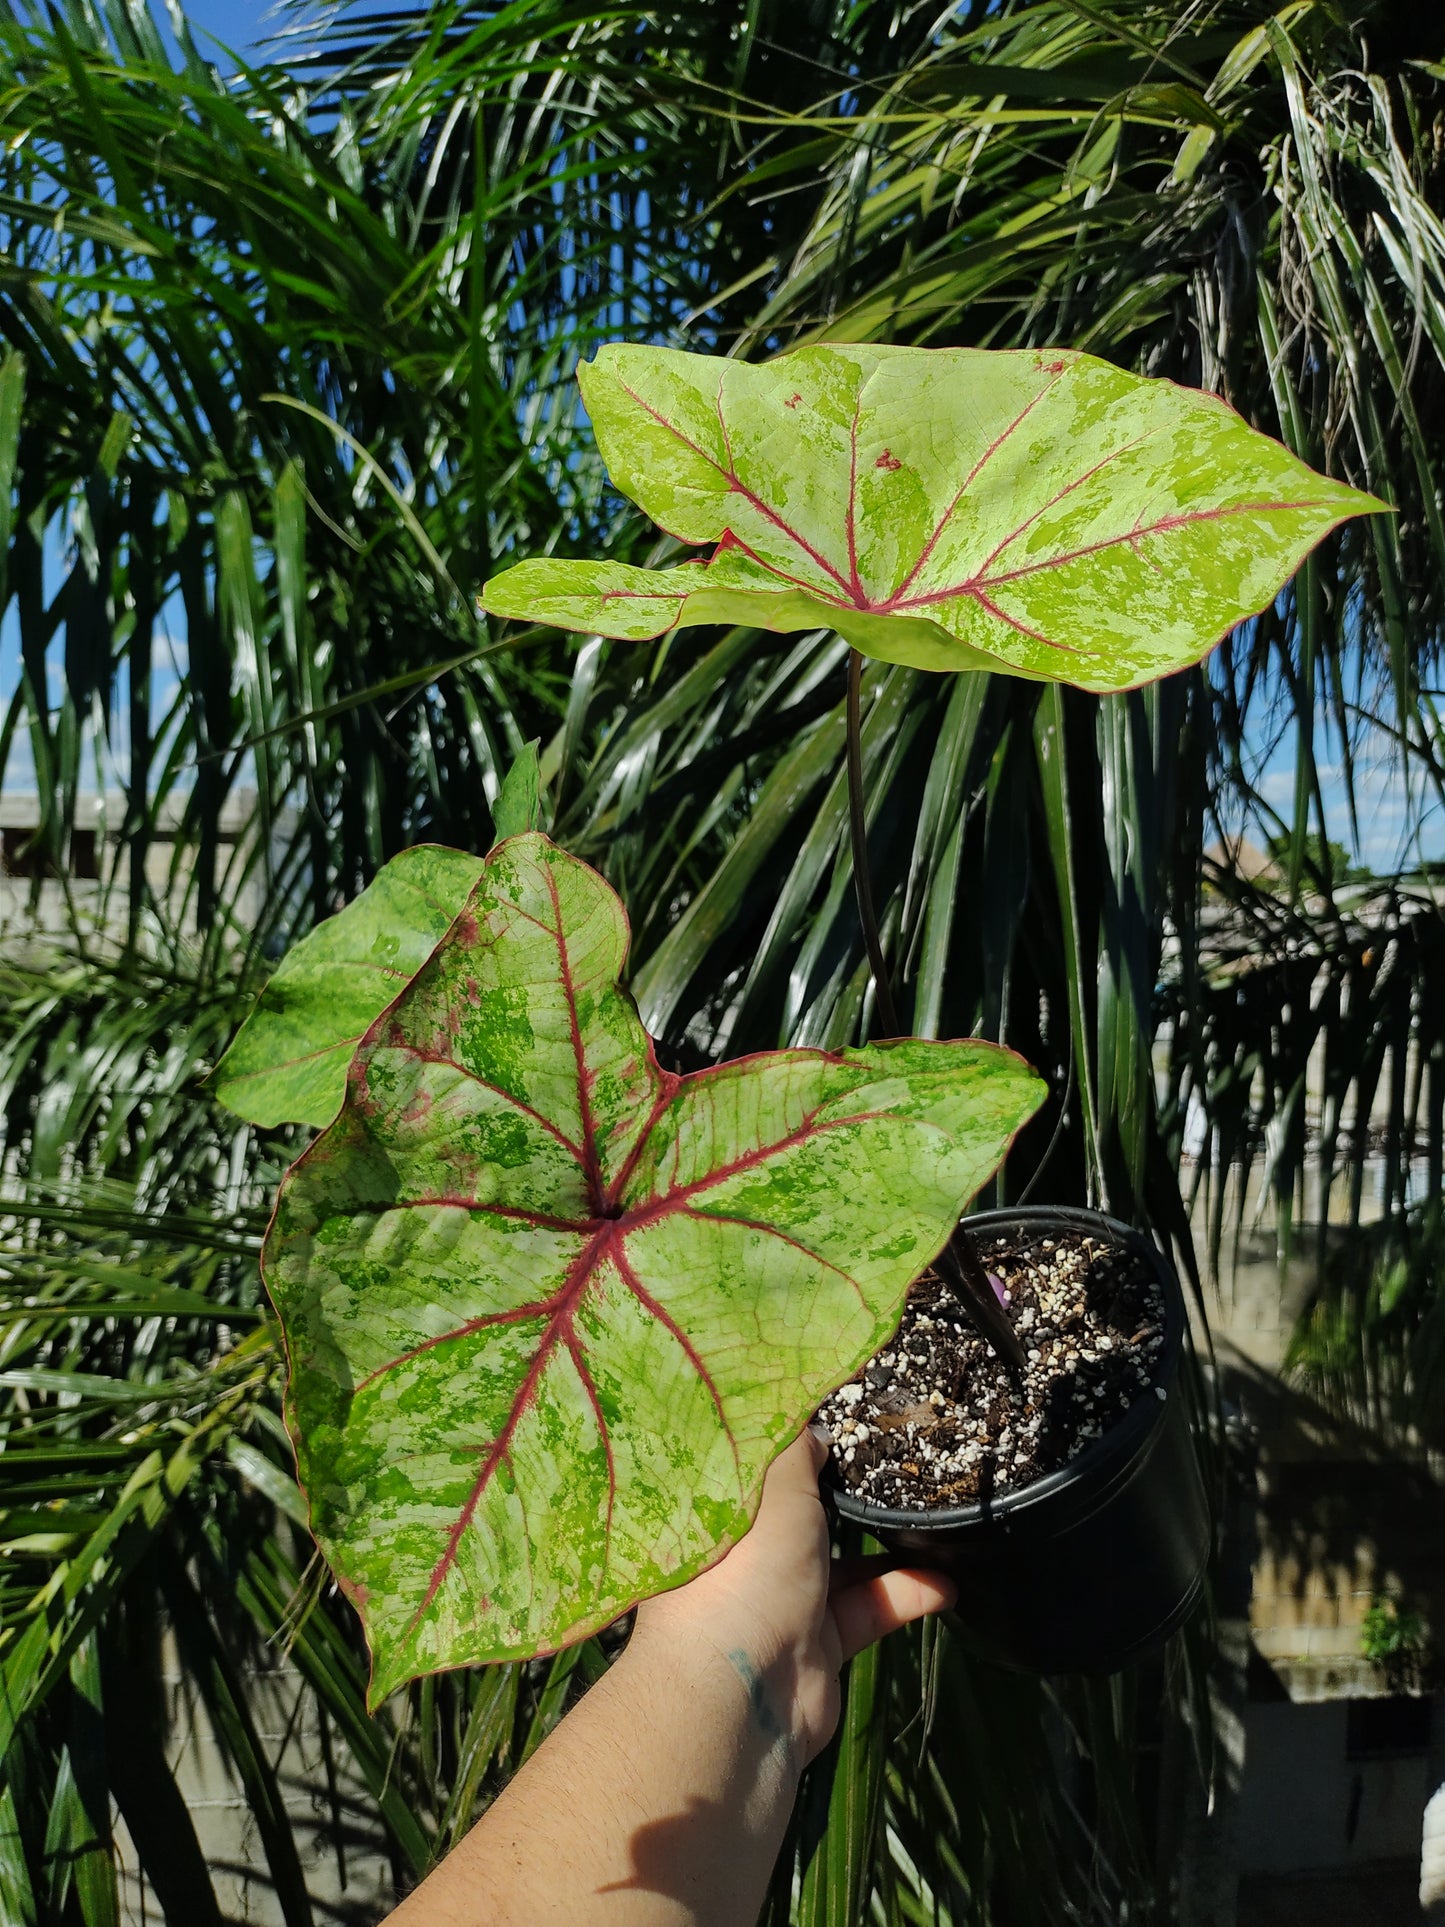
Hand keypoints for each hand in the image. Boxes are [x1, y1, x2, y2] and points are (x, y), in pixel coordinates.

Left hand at [630, 1427, 954, 1770]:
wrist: (746, 1692)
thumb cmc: (749, 1569)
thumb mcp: (775, 1488)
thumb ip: (799, 1449)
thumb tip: (818, 1425)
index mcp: (724, 1513)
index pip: (757, 1468)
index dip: (795, 1442)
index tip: (838, 1413)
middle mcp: (748, 1554)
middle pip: (803, 1513)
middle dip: (846, 1491)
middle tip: (895, 1460)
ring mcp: (784, 1601)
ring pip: (844, 1562)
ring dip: (889, 1545)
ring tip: (936, 1517)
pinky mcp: (819, 1643)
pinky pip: (868, 1609)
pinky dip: (904, 1596)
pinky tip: (945, 1584)